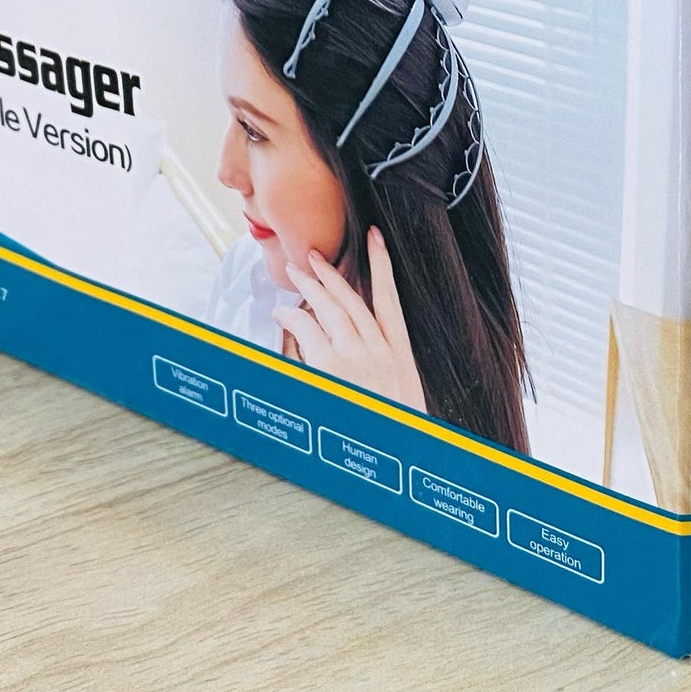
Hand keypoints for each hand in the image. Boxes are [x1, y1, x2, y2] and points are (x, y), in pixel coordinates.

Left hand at [273, 229, 426, 416]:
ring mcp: (355, 355)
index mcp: (401, 356)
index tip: (376, 239)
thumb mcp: (407, 403)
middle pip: (353, 299)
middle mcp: (380, 349)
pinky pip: (308, 329)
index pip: (391, 299)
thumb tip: (371, 373)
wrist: (399, 452)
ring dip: (311, 286)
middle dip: (333, 273)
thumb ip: (389, 380)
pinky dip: (294, 316)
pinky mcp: (331, 366)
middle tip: (316, 255)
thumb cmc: (400, 433)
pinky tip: (283, 311)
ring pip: (330, 308)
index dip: (383, 265)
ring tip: (296, 271)